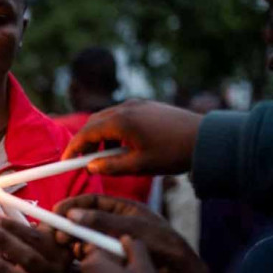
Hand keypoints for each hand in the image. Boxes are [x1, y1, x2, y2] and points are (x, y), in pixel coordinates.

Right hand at [55, 194, 209, 272]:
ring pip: (89, 241)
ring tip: (69, 249)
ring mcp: (116, 243)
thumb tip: (73, 214)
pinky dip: (86, 259)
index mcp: (124, 209)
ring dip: (78, 244)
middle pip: (86, 222)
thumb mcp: (133, 228)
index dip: (73, 205)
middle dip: (71, 227)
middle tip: (59, 236)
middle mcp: (117, 225)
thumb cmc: (165, 245)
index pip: (92, 202)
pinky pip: (95, 258)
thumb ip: (103, 221)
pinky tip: (79, 262)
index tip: (56, 212)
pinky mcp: (116, 262)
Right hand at [61, 100, 202, 175]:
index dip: (74, 148)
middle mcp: (126, 107)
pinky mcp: (146, 106)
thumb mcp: (141, 165)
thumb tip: (91, 167)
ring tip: (104, 157)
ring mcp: (136, 104)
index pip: (87, 133)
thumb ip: (112, 166)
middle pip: (94, 122)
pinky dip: (113, 130)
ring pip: (106, 118)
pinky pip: (120, 116)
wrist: (207, 137)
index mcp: (122, 121)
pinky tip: (121, 146)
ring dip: (100, 136)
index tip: (66, 161)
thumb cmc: (174, 152)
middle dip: (84, 141)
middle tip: (81, 160)